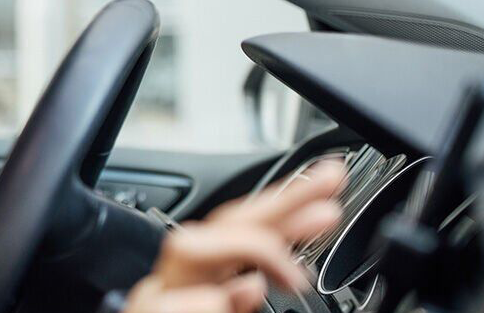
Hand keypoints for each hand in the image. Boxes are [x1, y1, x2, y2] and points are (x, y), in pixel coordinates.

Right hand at [122, 160, 345, 312]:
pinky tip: (240, 296)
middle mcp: (171, 285)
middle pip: (219, 224)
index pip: (239, 226)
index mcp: (198, 280)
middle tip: (328, 203)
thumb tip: (255, 283)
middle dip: (277, 206)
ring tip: (291, 274)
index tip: (329, 183)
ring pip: (186, 248)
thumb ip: (236, 300)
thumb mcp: (224, 312)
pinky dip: (210, 301)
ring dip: (246, 248)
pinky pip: (171, 305)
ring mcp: (154, 303)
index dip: (286, 203)